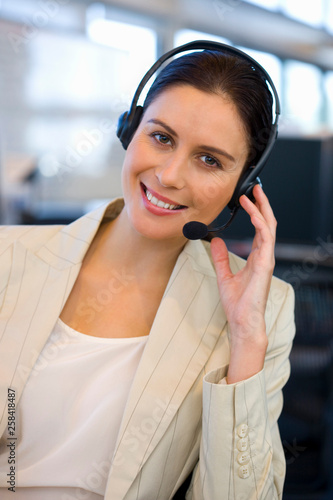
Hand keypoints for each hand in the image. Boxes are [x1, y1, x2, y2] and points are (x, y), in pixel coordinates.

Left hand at [210, 184, 275, 381]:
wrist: (242, 320)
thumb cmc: (237, 303)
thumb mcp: (224, 274)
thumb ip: (221, 257)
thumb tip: (216, 241)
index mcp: (257, 257)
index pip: (260, 229)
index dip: (255, 212)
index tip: (247, 199)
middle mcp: (264, 256)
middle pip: (268, 223)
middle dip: (263, 205)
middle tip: (256, 188)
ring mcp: (266, 259)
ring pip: (269, 227)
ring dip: (262, 209)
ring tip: (254, 194)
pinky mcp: (265, 264)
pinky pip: (266, 238)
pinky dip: (260, 223)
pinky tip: (253, 212)